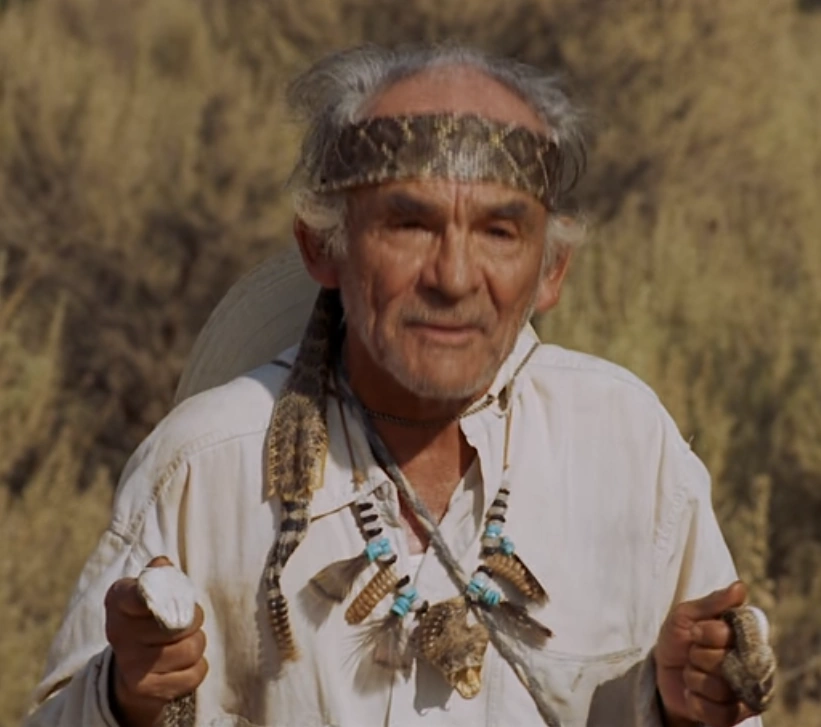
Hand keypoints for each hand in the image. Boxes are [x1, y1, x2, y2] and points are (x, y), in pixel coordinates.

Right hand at [104, 556, 207, 726]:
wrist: (131, 671)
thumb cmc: (147, 620)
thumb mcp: (147, 591)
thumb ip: (159, 575)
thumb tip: (163, 564)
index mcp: (118, 601)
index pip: (138, 594)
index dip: (160, 594)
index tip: (167, 599)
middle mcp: (119, 634)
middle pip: (180, 623)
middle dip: (194, 619)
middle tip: (188, 620)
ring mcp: (132, 665)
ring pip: (191, 648)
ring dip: (197, 643)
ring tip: (186, 641)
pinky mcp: (148, 690)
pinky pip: (195, 673)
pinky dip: (198, 667)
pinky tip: (184, 663)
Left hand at [655, 580, 754, 726]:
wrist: (663, 673)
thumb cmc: (678, 638)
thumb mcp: (686, 615)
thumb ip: (712, 603)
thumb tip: (740, 586)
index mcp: (744, 634)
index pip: (736, 632)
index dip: (708, 632)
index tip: (694, 631)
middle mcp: (753, 661)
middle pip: (728, 661)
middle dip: (698, 657)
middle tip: (692, 654)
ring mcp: (748, 689)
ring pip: (723, 689)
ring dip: (695, 680)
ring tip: (691, 673)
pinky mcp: (737, 713)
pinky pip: (722, 714)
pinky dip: (698, 704)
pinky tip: (692, 695)